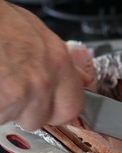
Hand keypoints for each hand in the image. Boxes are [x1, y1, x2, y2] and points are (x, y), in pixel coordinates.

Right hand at [0, 0, 86, 130]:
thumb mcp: (38, 34)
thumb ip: (61, 63)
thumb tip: (82, 79)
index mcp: (59, 62)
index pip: (72, 108)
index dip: (55, 111)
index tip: (45, 107)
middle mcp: (43, 81)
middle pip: (37, 119)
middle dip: (21, 111)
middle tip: (7, 87)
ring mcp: (18, 94)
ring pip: (9, 118)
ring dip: (0, 108)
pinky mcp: (0, 103)